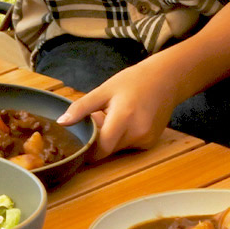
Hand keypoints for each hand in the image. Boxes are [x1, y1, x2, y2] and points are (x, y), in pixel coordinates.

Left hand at [58, 56, 181, 159]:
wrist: (167, 79)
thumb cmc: (133, 81)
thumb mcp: (104, 90)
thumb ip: (81, 107)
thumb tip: (61, 122)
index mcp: (124, 117)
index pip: (101, 148)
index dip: (88, 149)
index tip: (79, 142)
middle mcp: (137, 132)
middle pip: (108, 148)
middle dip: (99, 138)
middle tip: (101, 117)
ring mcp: (146, 139)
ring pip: (117, 149)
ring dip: (111, 138)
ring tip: (116, 116)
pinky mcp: (151, 142)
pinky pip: (128, 146)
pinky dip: (122, 138)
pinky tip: (128, 121)